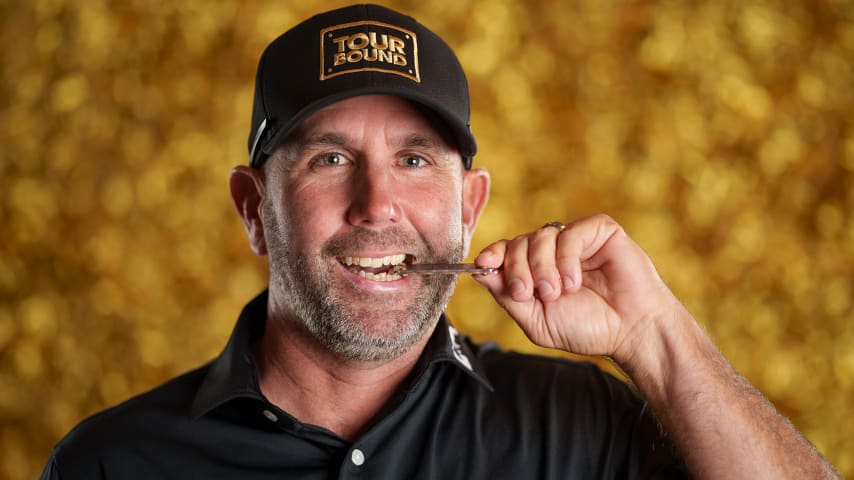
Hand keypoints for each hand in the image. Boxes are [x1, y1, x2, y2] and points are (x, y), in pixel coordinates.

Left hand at [472, 214, 681, 363]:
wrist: (631, 331)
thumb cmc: (589, 329)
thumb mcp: (537, 320)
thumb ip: (508, 297)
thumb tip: (479, 273)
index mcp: (538, 269)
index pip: (507, 251)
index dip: (493, 254)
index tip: (483, 263)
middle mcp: (555, 251)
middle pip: (519, 242)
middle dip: (518, 268)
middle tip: (529, 293)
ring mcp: (577, 239)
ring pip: (541, 236)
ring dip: (543, 267)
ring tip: (558, 292)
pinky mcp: (600, 231)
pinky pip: (570, 233)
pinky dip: (566, 259)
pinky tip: (575, 281)